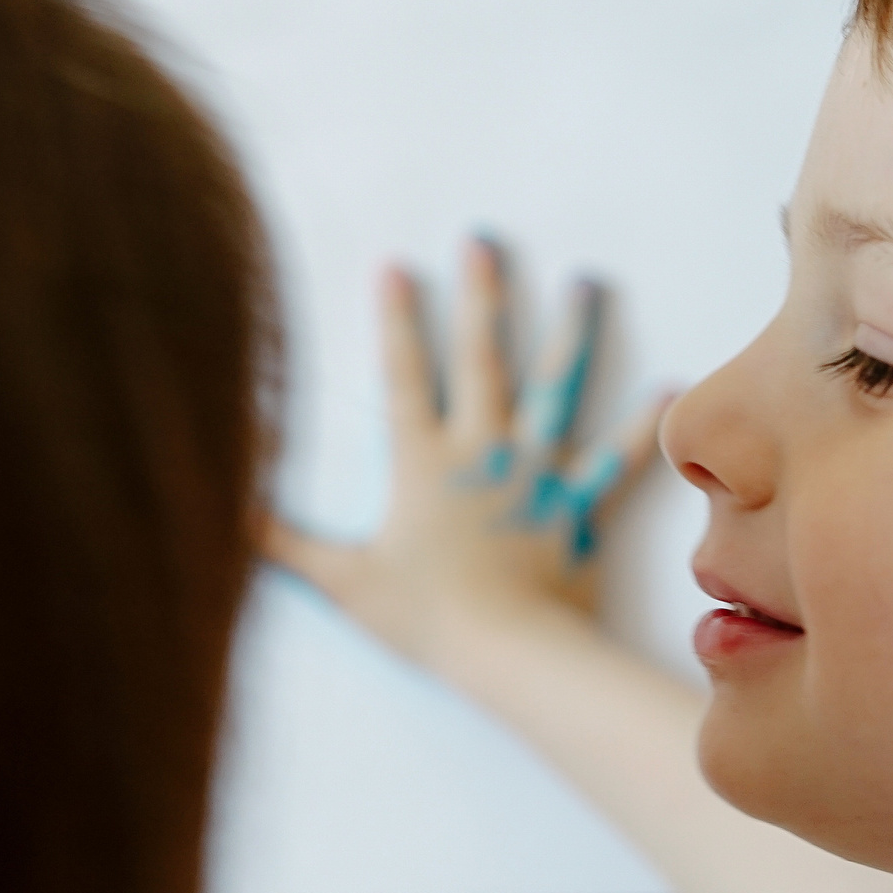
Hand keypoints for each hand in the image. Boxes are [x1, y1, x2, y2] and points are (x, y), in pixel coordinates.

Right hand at [266, 237, 668, 674]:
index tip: (394, 263)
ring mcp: (535, 476)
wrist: (508, 653)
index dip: (396, 320)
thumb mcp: (341, 580)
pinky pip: (614, 463)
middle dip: (480, 296)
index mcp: (422, 464)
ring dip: (569, 334)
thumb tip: (227, 510)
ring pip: (554, 391)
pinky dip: (639, 429)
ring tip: (585, 282)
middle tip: (483, 239)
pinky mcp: (577, 508)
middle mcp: (481, 453)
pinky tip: (665, 389)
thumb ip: (281, 541)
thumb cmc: (425, 618)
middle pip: (481, 360)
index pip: (402, 376)